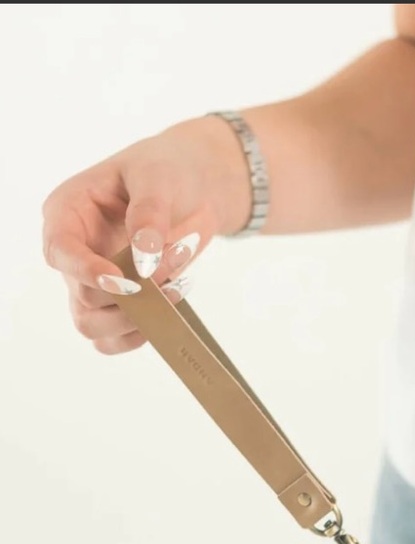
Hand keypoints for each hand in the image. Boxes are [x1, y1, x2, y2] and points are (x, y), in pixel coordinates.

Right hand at [42, 116, 248, 353]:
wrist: (193, 188)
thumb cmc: (167, 172)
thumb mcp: (158, 177)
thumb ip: (149, 214)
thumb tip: (144, 261)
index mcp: (68, 213)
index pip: (59, 251)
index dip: (86, 271)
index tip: (124, 283)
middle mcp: (75, 252)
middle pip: (82, 299)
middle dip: (133, 295)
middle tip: (176, 270)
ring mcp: (94, 282)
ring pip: (94, 326)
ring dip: (140, 319)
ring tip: (179, 288)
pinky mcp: (118, 303)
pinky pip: (116, 338)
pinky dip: (144, 333)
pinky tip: (172, 310)